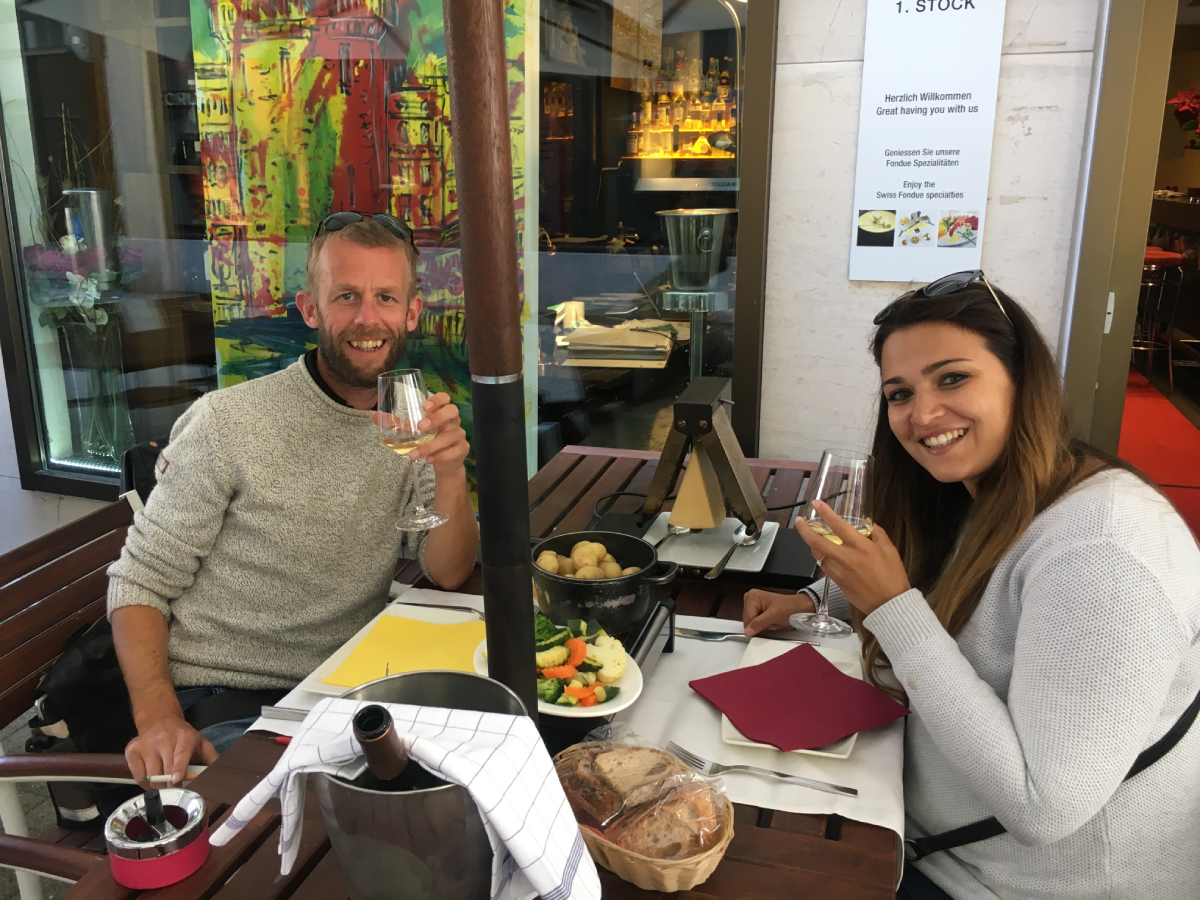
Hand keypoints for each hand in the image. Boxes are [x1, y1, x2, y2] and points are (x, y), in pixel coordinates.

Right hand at [125, 716, 217, 784]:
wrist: (159, 719)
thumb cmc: (182, 736)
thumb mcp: (200, 742)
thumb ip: (212, 758)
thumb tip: (222, 773)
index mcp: (184, 738)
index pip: (180, 755)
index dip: (178, 768)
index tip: (177, 780)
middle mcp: (163, 740)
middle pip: (164, 770)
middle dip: (170, 786)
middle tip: (175, 794)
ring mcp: (146, 745)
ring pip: (150, 776)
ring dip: (158, 787)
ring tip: (165, 788)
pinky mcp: (132, 751)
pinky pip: (138, 776)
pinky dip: (145, 785)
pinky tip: (153, 783)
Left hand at [374, 393, 467, 474]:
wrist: (445, 462)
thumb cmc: (430, 439)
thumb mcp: (414, 430)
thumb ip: (397, 423)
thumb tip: (375, 417)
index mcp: (442, 411)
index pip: (445, 398)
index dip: (437, 400)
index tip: (424, 406)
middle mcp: (453, 420)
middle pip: (452, 411)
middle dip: (437, 418)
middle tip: (421, 427)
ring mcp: (459, 434)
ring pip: (451, 435)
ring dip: (432, 445)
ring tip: (415, 453)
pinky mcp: (462, 449)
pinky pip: (455, 451)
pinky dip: (441, 456)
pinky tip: (429, 460)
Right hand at [743, 589, 814, 635]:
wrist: (801, 608)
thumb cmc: (789, 609)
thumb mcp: (774, 616)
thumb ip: (759, 623)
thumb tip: (746, 632)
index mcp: (751, 596)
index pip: (747, 619)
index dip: (756, 626)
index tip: (769, 623)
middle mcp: (749, 599)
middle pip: (748, 621)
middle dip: (759, 625)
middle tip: (772, 621)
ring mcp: (753, 606)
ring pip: (752, 624)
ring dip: (762, 626)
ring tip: (773, 621)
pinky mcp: (758, 611)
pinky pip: (756, 624)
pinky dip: (764, 626)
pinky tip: (772, 622)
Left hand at [795, 500, 910, 615]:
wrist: (889, 604)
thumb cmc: (893, 576)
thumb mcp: (890, 550)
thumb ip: (878, 534)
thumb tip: (868, 524)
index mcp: (860, 546)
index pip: (838, 525)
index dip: (825, 513)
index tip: (816, 504)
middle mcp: (846, 557)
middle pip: (817, 541)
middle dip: (804, 529)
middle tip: (799, 521)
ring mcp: (838, 570)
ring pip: (817, 554)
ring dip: (812, 543)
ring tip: (811, 535)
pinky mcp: (836, 581)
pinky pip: (823, 565)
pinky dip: (821, 556)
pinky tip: (823, 552)